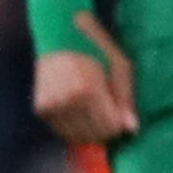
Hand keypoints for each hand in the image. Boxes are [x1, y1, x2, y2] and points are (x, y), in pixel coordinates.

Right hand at [33, 11, 136, 142]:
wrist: (60, 36)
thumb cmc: (96, 49)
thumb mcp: (121, 68)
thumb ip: (126, 100)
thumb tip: (131, 130)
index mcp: (87, 90)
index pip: (108, 126)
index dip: (119, 125)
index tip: (122, 115)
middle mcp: (65, 101)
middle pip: (93, 134)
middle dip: (106, 129)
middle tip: (110, 114)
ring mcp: (50, 106)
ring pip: (77, 136)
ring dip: (91, 130)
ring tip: (96, 111)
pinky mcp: (41, 109)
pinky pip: (63, 131)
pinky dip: (75, 127)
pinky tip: (82, 112)